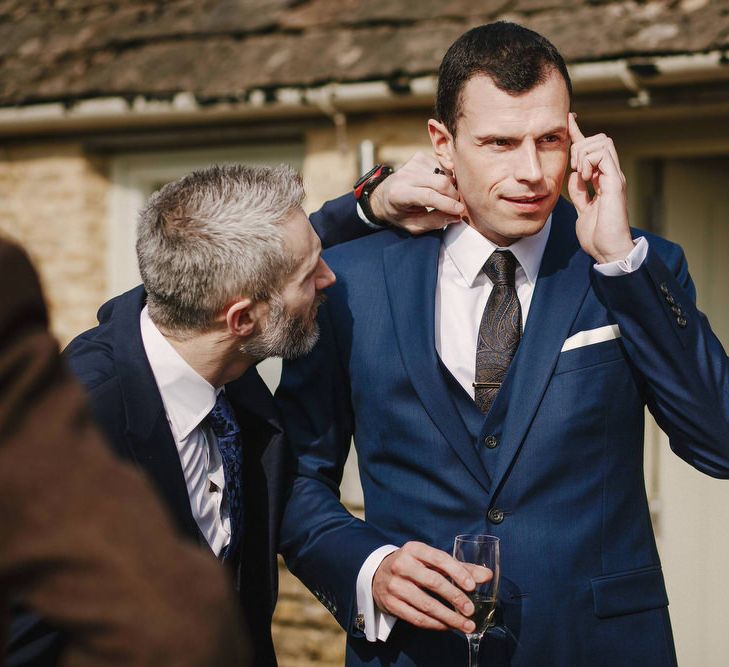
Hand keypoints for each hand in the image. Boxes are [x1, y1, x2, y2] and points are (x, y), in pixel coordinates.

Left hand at [368, 152, 463, 233]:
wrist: (384, 195)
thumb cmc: (399, 213)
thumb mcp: (412, 225)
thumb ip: (433, 222)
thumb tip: (455, 216)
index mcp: (399, 194)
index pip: (428, 195)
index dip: (447, 203)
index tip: (460, 210)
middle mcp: (404, 175)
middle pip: (439, 181)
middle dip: (453, 195)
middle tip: (455, 205)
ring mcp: (412, 164)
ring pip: (443, 173)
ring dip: (450, 186)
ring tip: (443, 196)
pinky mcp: (419, 157)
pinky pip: (441, 166)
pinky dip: (446, 177)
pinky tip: (437, 185)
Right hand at [372, 541, 491, 632]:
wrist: (378, 574)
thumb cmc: (413, 566)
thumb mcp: (431, 561)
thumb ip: (460, 568)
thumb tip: (487, 576)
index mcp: (414, 549)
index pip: (439, 559)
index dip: (457, 572)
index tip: (472, 587)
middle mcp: (402, 565)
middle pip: (433, 582)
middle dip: (455, 597)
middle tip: (471, 610)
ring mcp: (394, 585)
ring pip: (426, 604)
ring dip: (448, 617)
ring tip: (465, 624)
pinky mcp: (390, 604)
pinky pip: (416, 618)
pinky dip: (435, 624)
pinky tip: (447, 626)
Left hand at [567, 114, 633, 263]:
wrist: (608, 250)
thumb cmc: (597, 235)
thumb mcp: (581, 209)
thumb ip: (579, 192)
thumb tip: (573, 176)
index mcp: (603, 180)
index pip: (591, 150)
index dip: (578, 133)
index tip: (568, 119)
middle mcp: (611, 175)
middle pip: (599, 138)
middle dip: (580, 146)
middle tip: (574, 169)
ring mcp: (615, 177)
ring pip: (602, 141)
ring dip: (584, 154)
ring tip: (581, 175)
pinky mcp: (616, 182)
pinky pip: (603, 155)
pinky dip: (589, 161)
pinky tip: (585, 177)